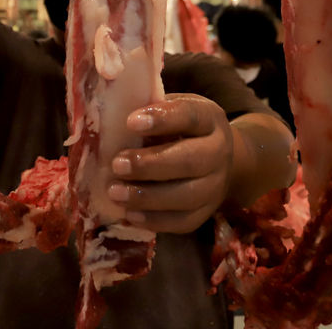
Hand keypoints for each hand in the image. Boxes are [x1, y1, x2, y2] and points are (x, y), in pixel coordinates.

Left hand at [108, 94, 232, 233]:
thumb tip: (111, 117)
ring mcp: (216, 185)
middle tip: (117, 165)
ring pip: (187, 195)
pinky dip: (155, 220)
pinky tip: (130, 214)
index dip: (162, 119)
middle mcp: (219, 151)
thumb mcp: (174, 110)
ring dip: (148, 197)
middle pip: (190, 160)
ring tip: (115, 192)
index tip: (131, 122)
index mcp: (209, 119)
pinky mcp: (207, 212)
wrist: (220, 160)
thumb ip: (152, 111)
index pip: (190, 116)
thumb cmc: (183, 129)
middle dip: (150, 165)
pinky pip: (184, 222)